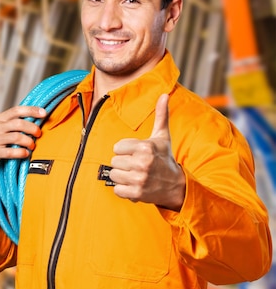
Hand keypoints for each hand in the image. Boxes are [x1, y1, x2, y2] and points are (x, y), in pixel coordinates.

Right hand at [0, 106, 46, 183]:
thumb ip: (10, 122)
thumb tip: (33, 119)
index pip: (16, 110)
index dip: (31, 110)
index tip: (43, 113)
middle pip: (19, 123)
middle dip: (33, 128)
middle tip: (39, 134)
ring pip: (17, 137)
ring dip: (29, 142)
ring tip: (32, 146)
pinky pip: (11, 152)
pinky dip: (22, 153)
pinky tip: (25, 154)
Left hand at [109, 94, 185, 210]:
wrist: (176, 185)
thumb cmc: (165, 158)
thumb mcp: (162, 137)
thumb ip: (161, 115)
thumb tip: (164, 95)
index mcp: (145, 147)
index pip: (117, 147)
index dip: (124, 151)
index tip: (136, 154)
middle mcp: (142, 163)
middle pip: (113, 161)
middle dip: (123, 164)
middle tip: (136, 166)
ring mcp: (139, 179)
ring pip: (113, 175)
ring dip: (122, 177)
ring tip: (135, 175)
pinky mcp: (136, 193)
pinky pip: (116, 190)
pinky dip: (123, 190)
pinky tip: (134, 186)